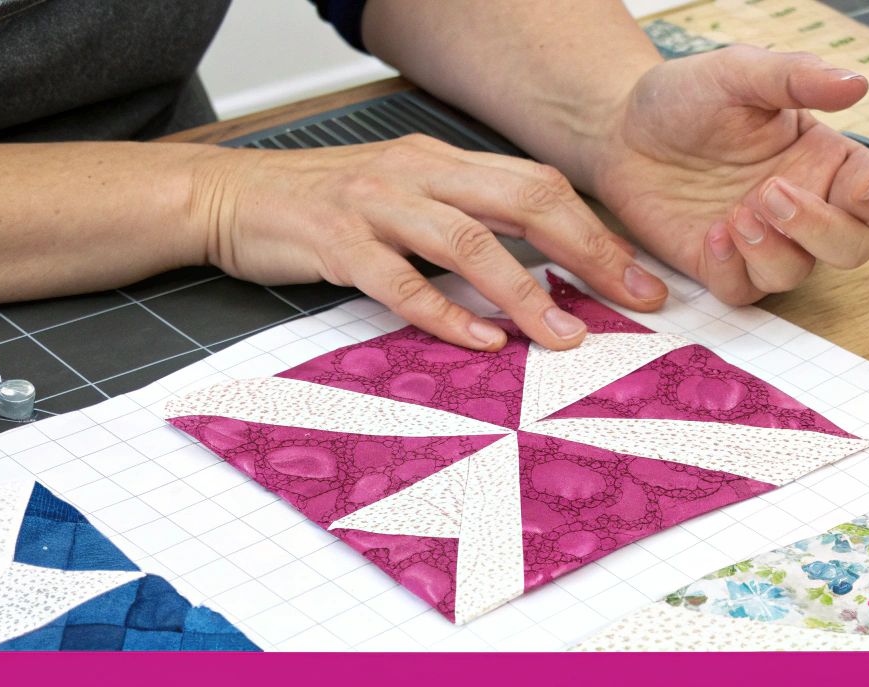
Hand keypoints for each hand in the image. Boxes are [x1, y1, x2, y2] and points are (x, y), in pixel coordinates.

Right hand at [189, 137, 668, 350]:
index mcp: (441, 160)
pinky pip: (401, 281)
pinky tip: (481, 343)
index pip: (538, 186)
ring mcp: (376, 205)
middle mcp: (417, 173)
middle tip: (631, 301)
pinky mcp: (337, 242)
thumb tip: (535, 271)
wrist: (229, 197)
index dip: (596, 231)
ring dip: (524, 292)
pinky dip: (446, 314)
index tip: (639, 277)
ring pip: (469, 241)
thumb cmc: (321, 208)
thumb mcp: (403, 199)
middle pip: (524, 202)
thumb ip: (461, 223)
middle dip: (588, 252)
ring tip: (562, 335)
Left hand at [588, 45, 868, 304]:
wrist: (621, 129)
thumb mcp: (738, 72)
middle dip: (822, 231)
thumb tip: (856, 83)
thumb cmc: (686, 97)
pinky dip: (734, 271)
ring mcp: (763, 240)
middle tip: (771, 194)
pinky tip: (712, 235)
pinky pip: (745, 291)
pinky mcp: (720, 265)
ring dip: (772, 251)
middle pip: (852, 247)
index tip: (857, 186)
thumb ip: (795, 76)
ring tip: (735, 213)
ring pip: (797, 274)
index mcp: (822, 158)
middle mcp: (802, 205)